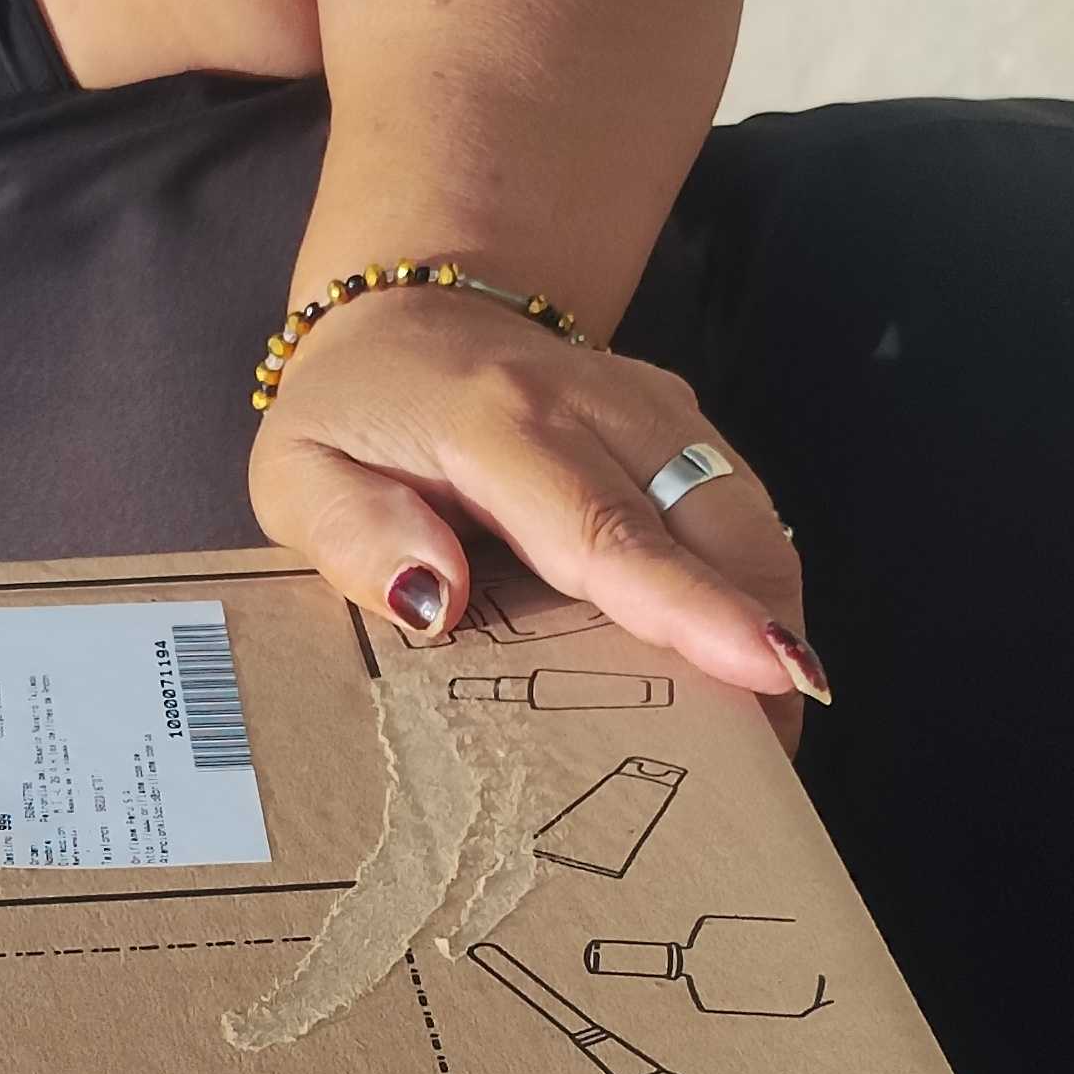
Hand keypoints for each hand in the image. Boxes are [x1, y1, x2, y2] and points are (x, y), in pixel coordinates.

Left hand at [247, 286, 821, 734]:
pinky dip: (760, 590)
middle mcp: (597, 404)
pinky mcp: (684, 427)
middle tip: (775, 757)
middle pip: (711, 526)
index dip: (688, 604)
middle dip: (764, 635)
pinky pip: (743, 513)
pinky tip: (752, 667)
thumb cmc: (353, 415)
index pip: (605, 527)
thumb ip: (350, 534)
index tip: (761, 667)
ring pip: (749, 519)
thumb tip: (432, 599)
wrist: (413, 316)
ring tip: (772, 735)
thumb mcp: (298, 474)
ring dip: (773, 620)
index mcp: (499, 423)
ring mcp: (655, 409)